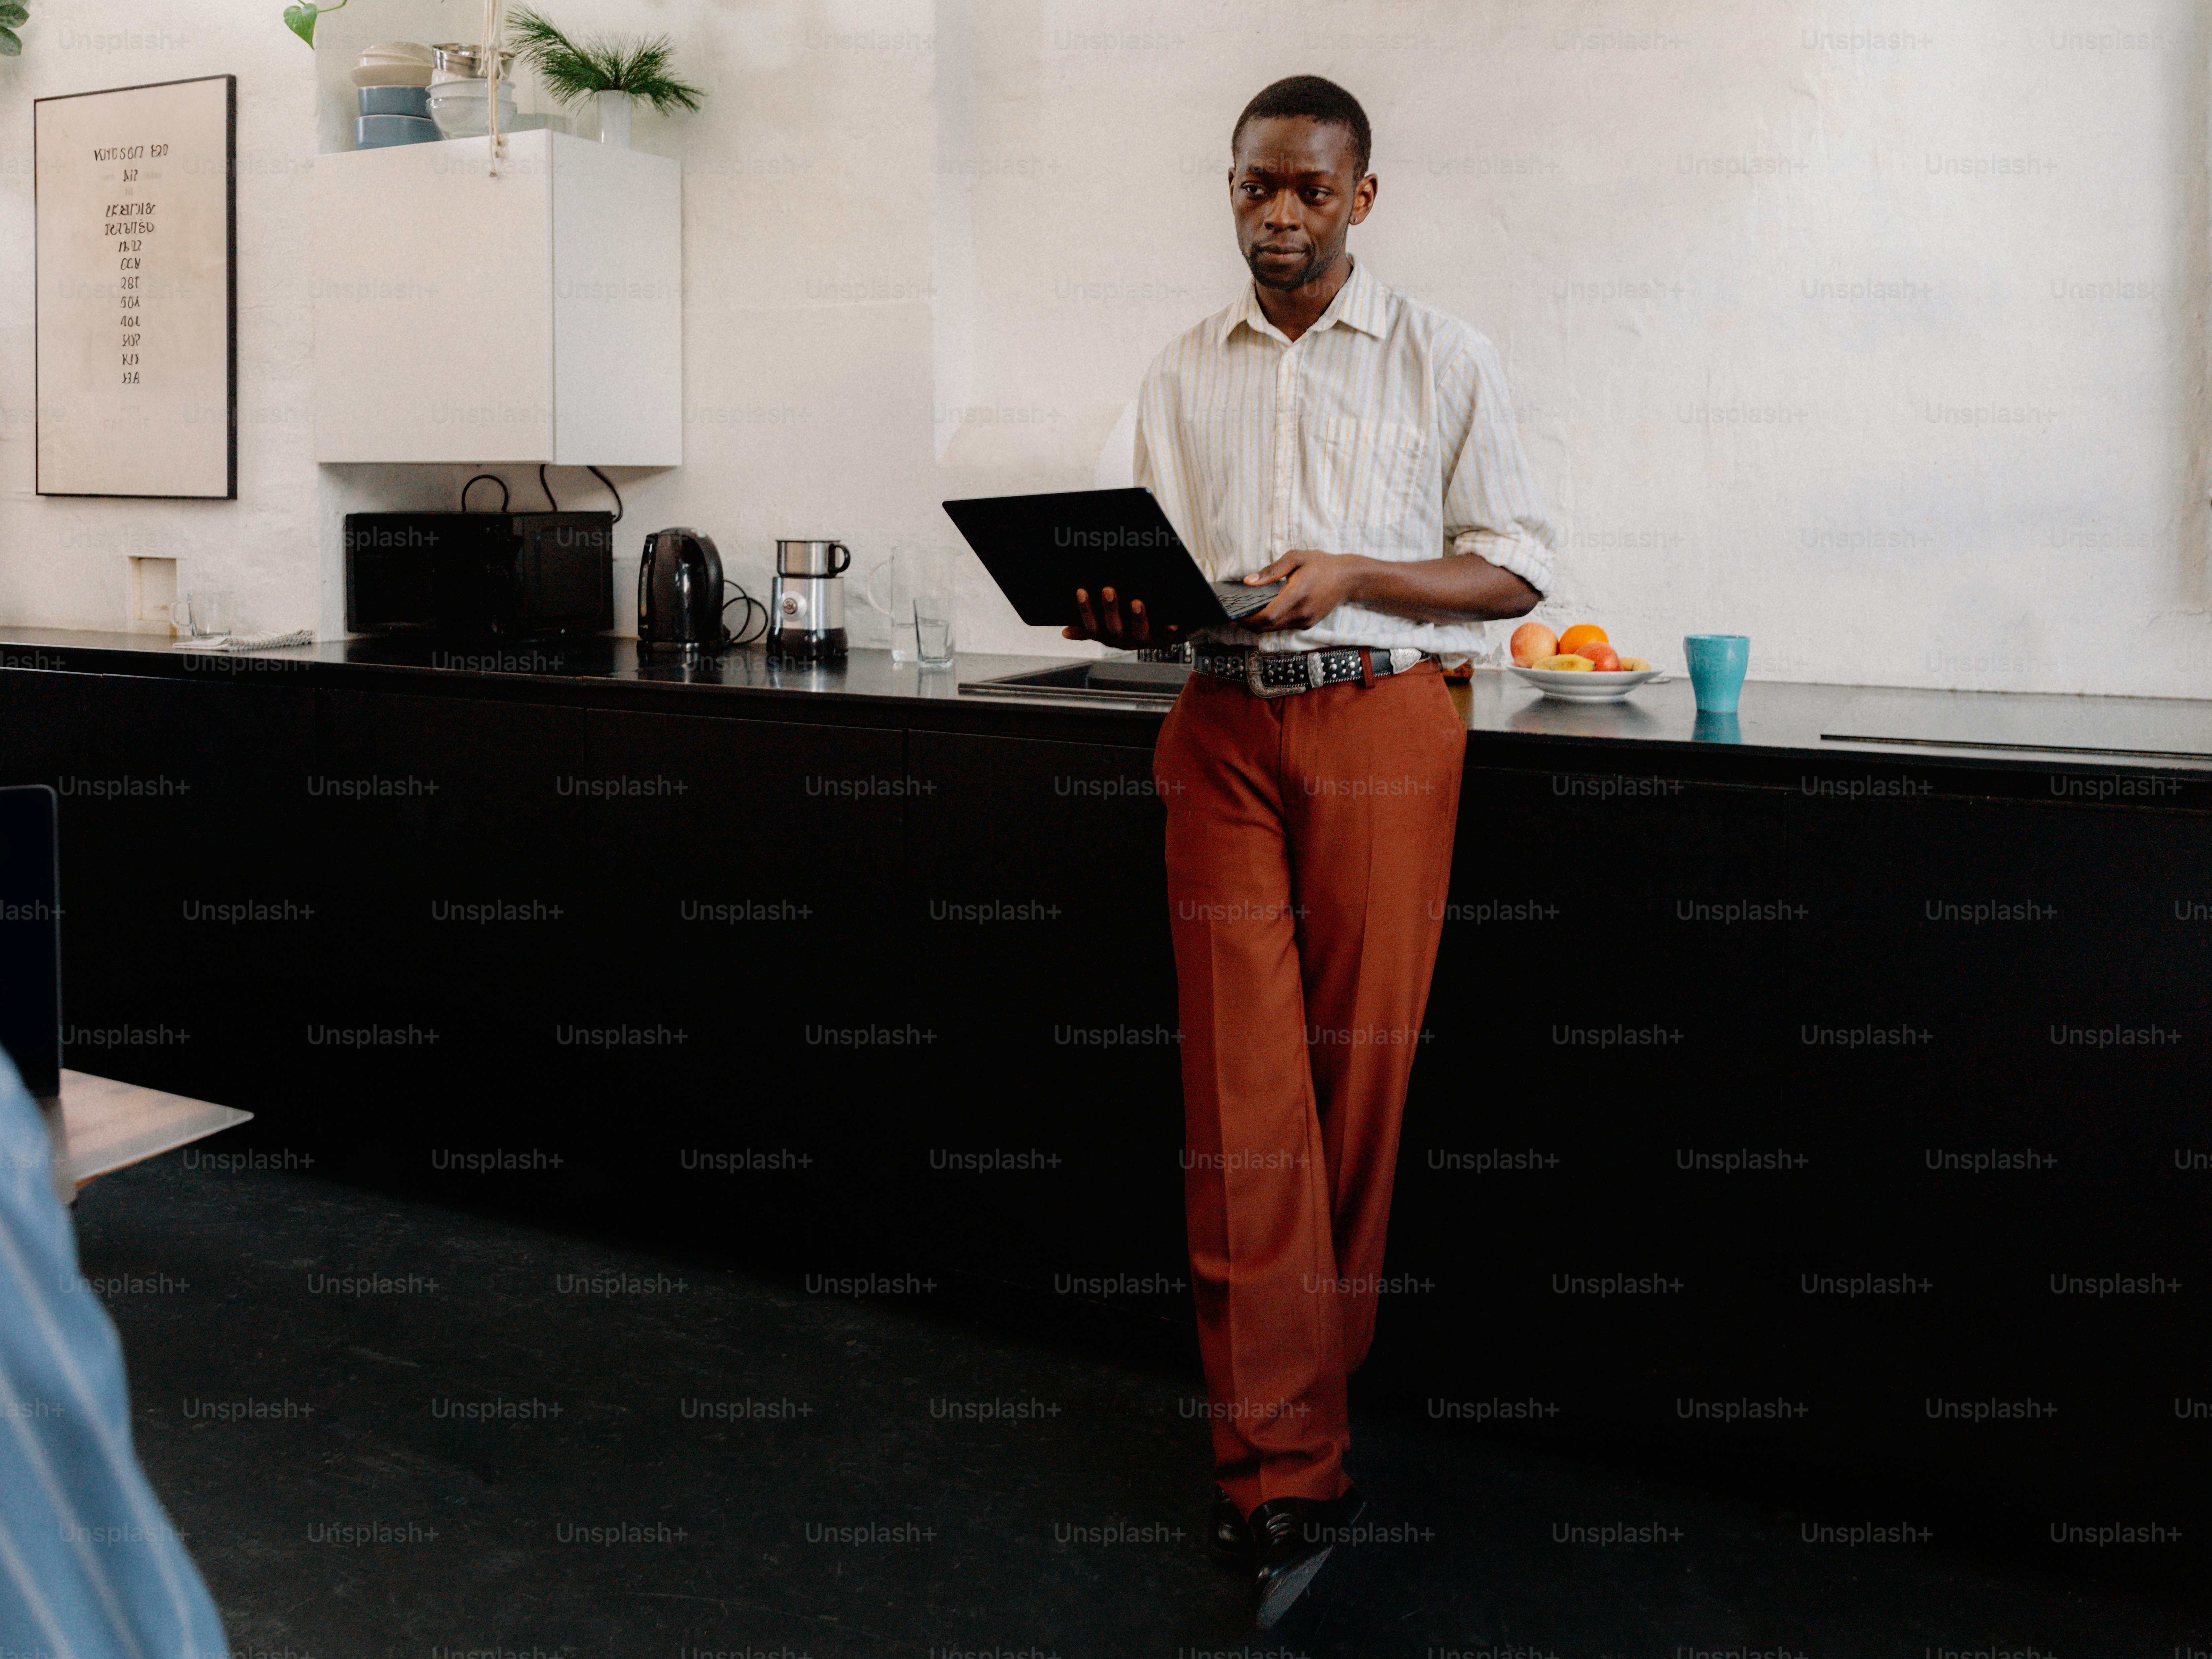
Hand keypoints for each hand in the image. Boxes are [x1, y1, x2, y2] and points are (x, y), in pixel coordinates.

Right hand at [1062, 586, 1180, 649]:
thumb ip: (1087, 630)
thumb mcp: (1107, 627)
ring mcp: (1144, 641)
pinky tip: (1171, 623)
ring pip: (1139, 633)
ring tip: (1136, 603)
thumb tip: (1065, 632)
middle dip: (1110, 610)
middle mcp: (1124, 641)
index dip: (1085, 610)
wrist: (1163, 632)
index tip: (1080, 591)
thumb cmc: (1129, 624)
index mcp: (1107, 635)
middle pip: (1114, 628)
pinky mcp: (1164, 640)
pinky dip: (1169, 631)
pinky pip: (1167, 637)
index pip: (1092, 625)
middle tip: (1108, 590)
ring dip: (1137, 619)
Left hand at [1241, 549, 1366, 631]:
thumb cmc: (1321, 564)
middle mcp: (1302, 612)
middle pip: (1268, 627)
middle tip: (1234, 617)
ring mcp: (1306, 620)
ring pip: (1275, 629)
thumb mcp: (1296, 558)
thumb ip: (1271, 570)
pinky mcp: (1308, 624)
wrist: (1347, 578)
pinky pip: (1284, 627)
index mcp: (1298, 593)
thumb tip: (1248, 581)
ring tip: (1246, 615)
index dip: (1249, 620)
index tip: (1235, 616)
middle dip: (1249, 624)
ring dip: (1259, 625)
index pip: (1269, 616)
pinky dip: (1271, 623)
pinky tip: (1264, 613)